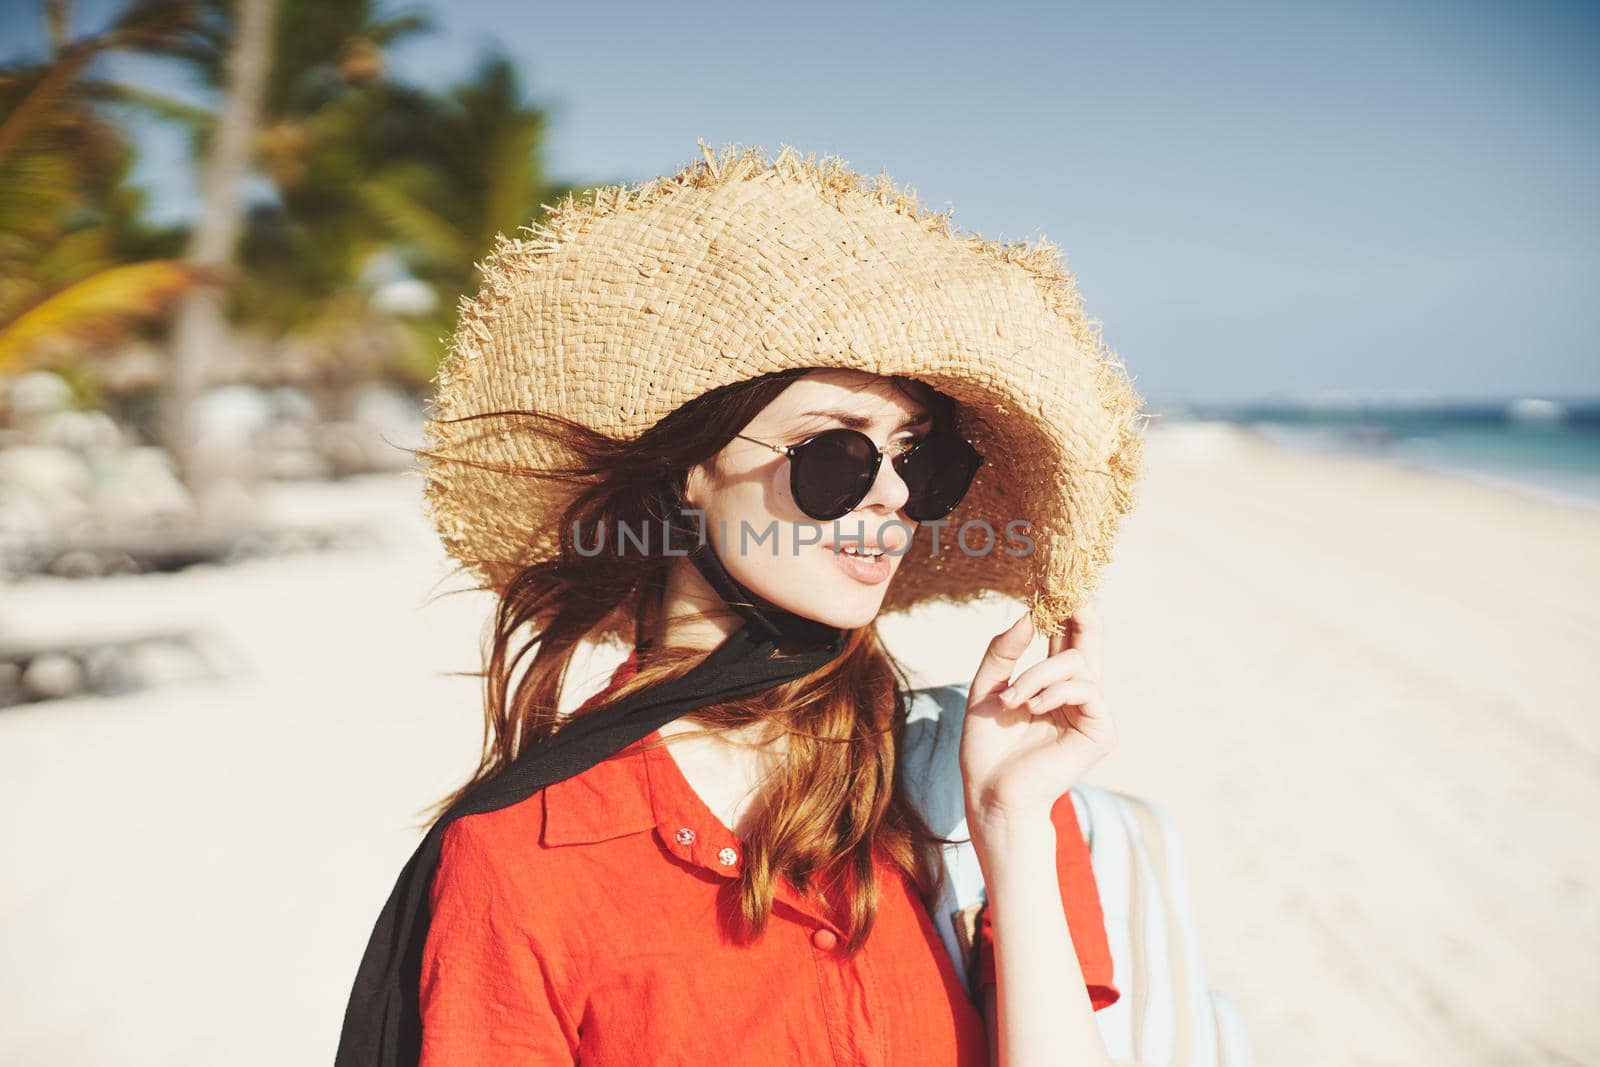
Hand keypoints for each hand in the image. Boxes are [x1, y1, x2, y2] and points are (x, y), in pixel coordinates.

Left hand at [959, 602, 1117, 838]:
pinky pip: (1086, 690)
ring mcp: (1090, 711)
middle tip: (1067, 595)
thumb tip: (1027, 615)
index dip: (1064, 608)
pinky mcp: (1100, 731)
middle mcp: (1075, 692)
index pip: (1066, 636)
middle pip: (1089, 638)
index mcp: (1050, 682)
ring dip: (1038, 675)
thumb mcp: (985, 689)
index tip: (1052, 584)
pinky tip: (1033, 707)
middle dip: (1078, 613)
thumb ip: (1003, 653)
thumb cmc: (986, 747)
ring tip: (1013, 700)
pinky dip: (1056, 692)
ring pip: (1077, 663)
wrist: (990, 791)